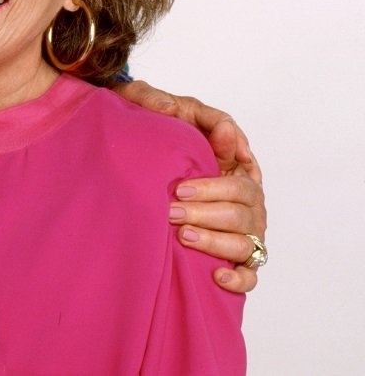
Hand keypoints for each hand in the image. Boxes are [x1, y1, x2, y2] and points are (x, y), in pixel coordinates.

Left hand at [112, 79, 266, 293]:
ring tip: (183, 237)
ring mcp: (244, 223)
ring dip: (217, 239)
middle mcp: (243, 190)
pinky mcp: (236, 252)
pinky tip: (217, 275)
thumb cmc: (147, 129)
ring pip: (247, 236)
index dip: (220, 169)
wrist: (127, 155)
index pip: (240, 156)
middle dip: (209, 207)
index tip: (185, 181)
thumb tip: (183, 112)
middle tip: (173, 210)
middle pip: (244, 201)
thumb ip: (158, 101)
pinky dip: (240, 276)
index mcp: (229, 153)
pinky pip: (250, 271)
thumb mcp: (146, 105)